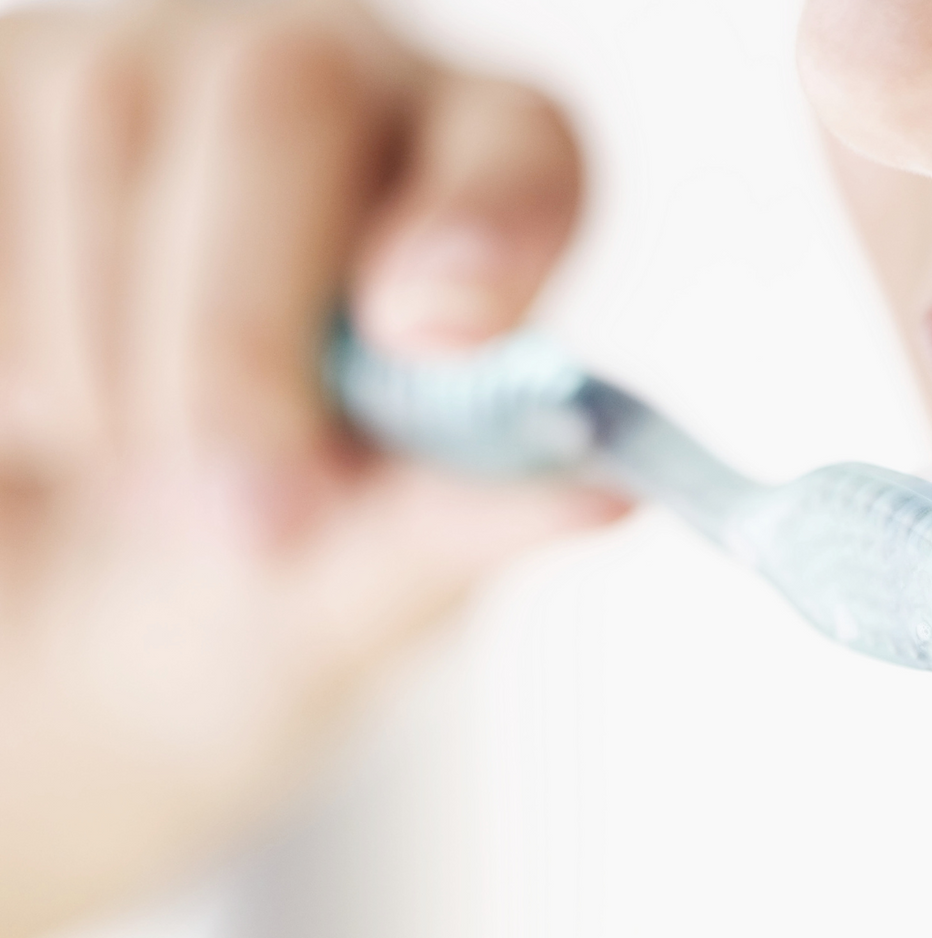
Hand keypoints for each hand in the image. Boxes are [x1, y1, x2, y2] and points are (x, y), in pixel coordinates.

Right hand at [0, 1, 620, 937]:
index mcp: (474, 184)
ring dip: (105, 353)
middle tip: (246, 514)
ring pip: (106, 120)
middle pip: (287, 95)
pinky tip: (46, 411)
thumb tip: (602, 493)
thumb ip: (458, 523)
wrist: (61, 606)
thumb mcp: (359, 580)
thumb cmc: (252, 569)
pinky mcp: (4, 96)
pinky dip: (9, 337)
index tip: (439, 334)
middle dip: (245, 325)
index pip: (515, 145)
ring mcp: (151, 66)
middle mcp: (332, 86)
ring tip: (132, 470)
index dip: (483, 217)